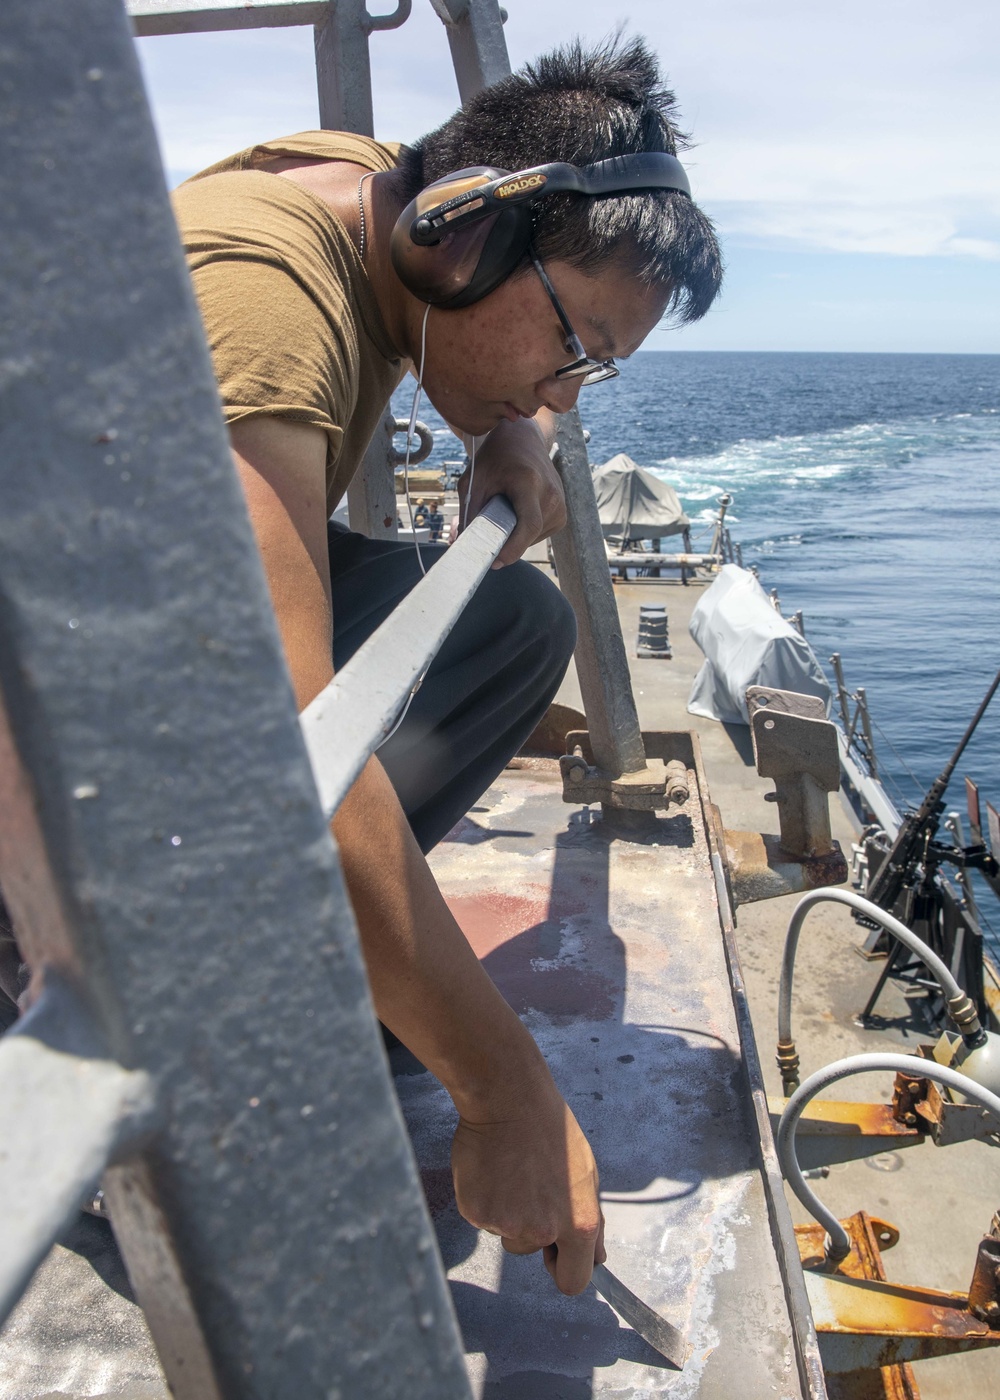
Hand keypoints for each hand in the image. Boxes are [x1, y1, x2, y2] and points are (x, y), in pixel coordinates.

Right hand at [450, 1072, 605, 1294]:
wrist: (510, 1099)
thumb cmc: (552, 1130)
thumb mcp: (587, 1173)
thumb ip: (592, 1220)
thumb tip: (596, 1256)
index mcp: (578, 1224)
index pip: (573, 1282)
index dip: (564, 1269)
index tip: (556, 1255)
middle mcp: (542, 1230)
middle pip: (531, 1251)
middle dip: (531, 1232)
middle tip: (529, 1191)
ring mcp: (506, 1223)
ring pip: (506, 1233)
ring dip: (508, 1212)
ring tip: (511, 1172)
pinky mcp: (476, 1212)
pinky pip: (482, 1217)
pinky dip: (486, 1198)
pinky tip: (493, 1169)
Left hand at [458, 415, 565, 567]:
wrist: (522, 440)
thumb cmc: (495, 458)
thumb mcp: (474, 481)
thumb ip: (468, 514)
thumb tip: (461, 547)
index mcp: (530, 482)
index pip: (528, 525)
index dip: (512, 549)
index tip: (495, 562)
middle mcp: (551, 495)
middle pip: (527, 536)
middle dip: (504, 543)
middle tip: (483, 536)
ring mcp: (560, 505)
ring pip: (532, 539)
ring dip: (513, 535)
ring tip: (503, 512)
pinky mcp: (562, 514)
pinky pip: (538, 535)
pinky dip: (522, 532)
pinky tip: (516, 512)